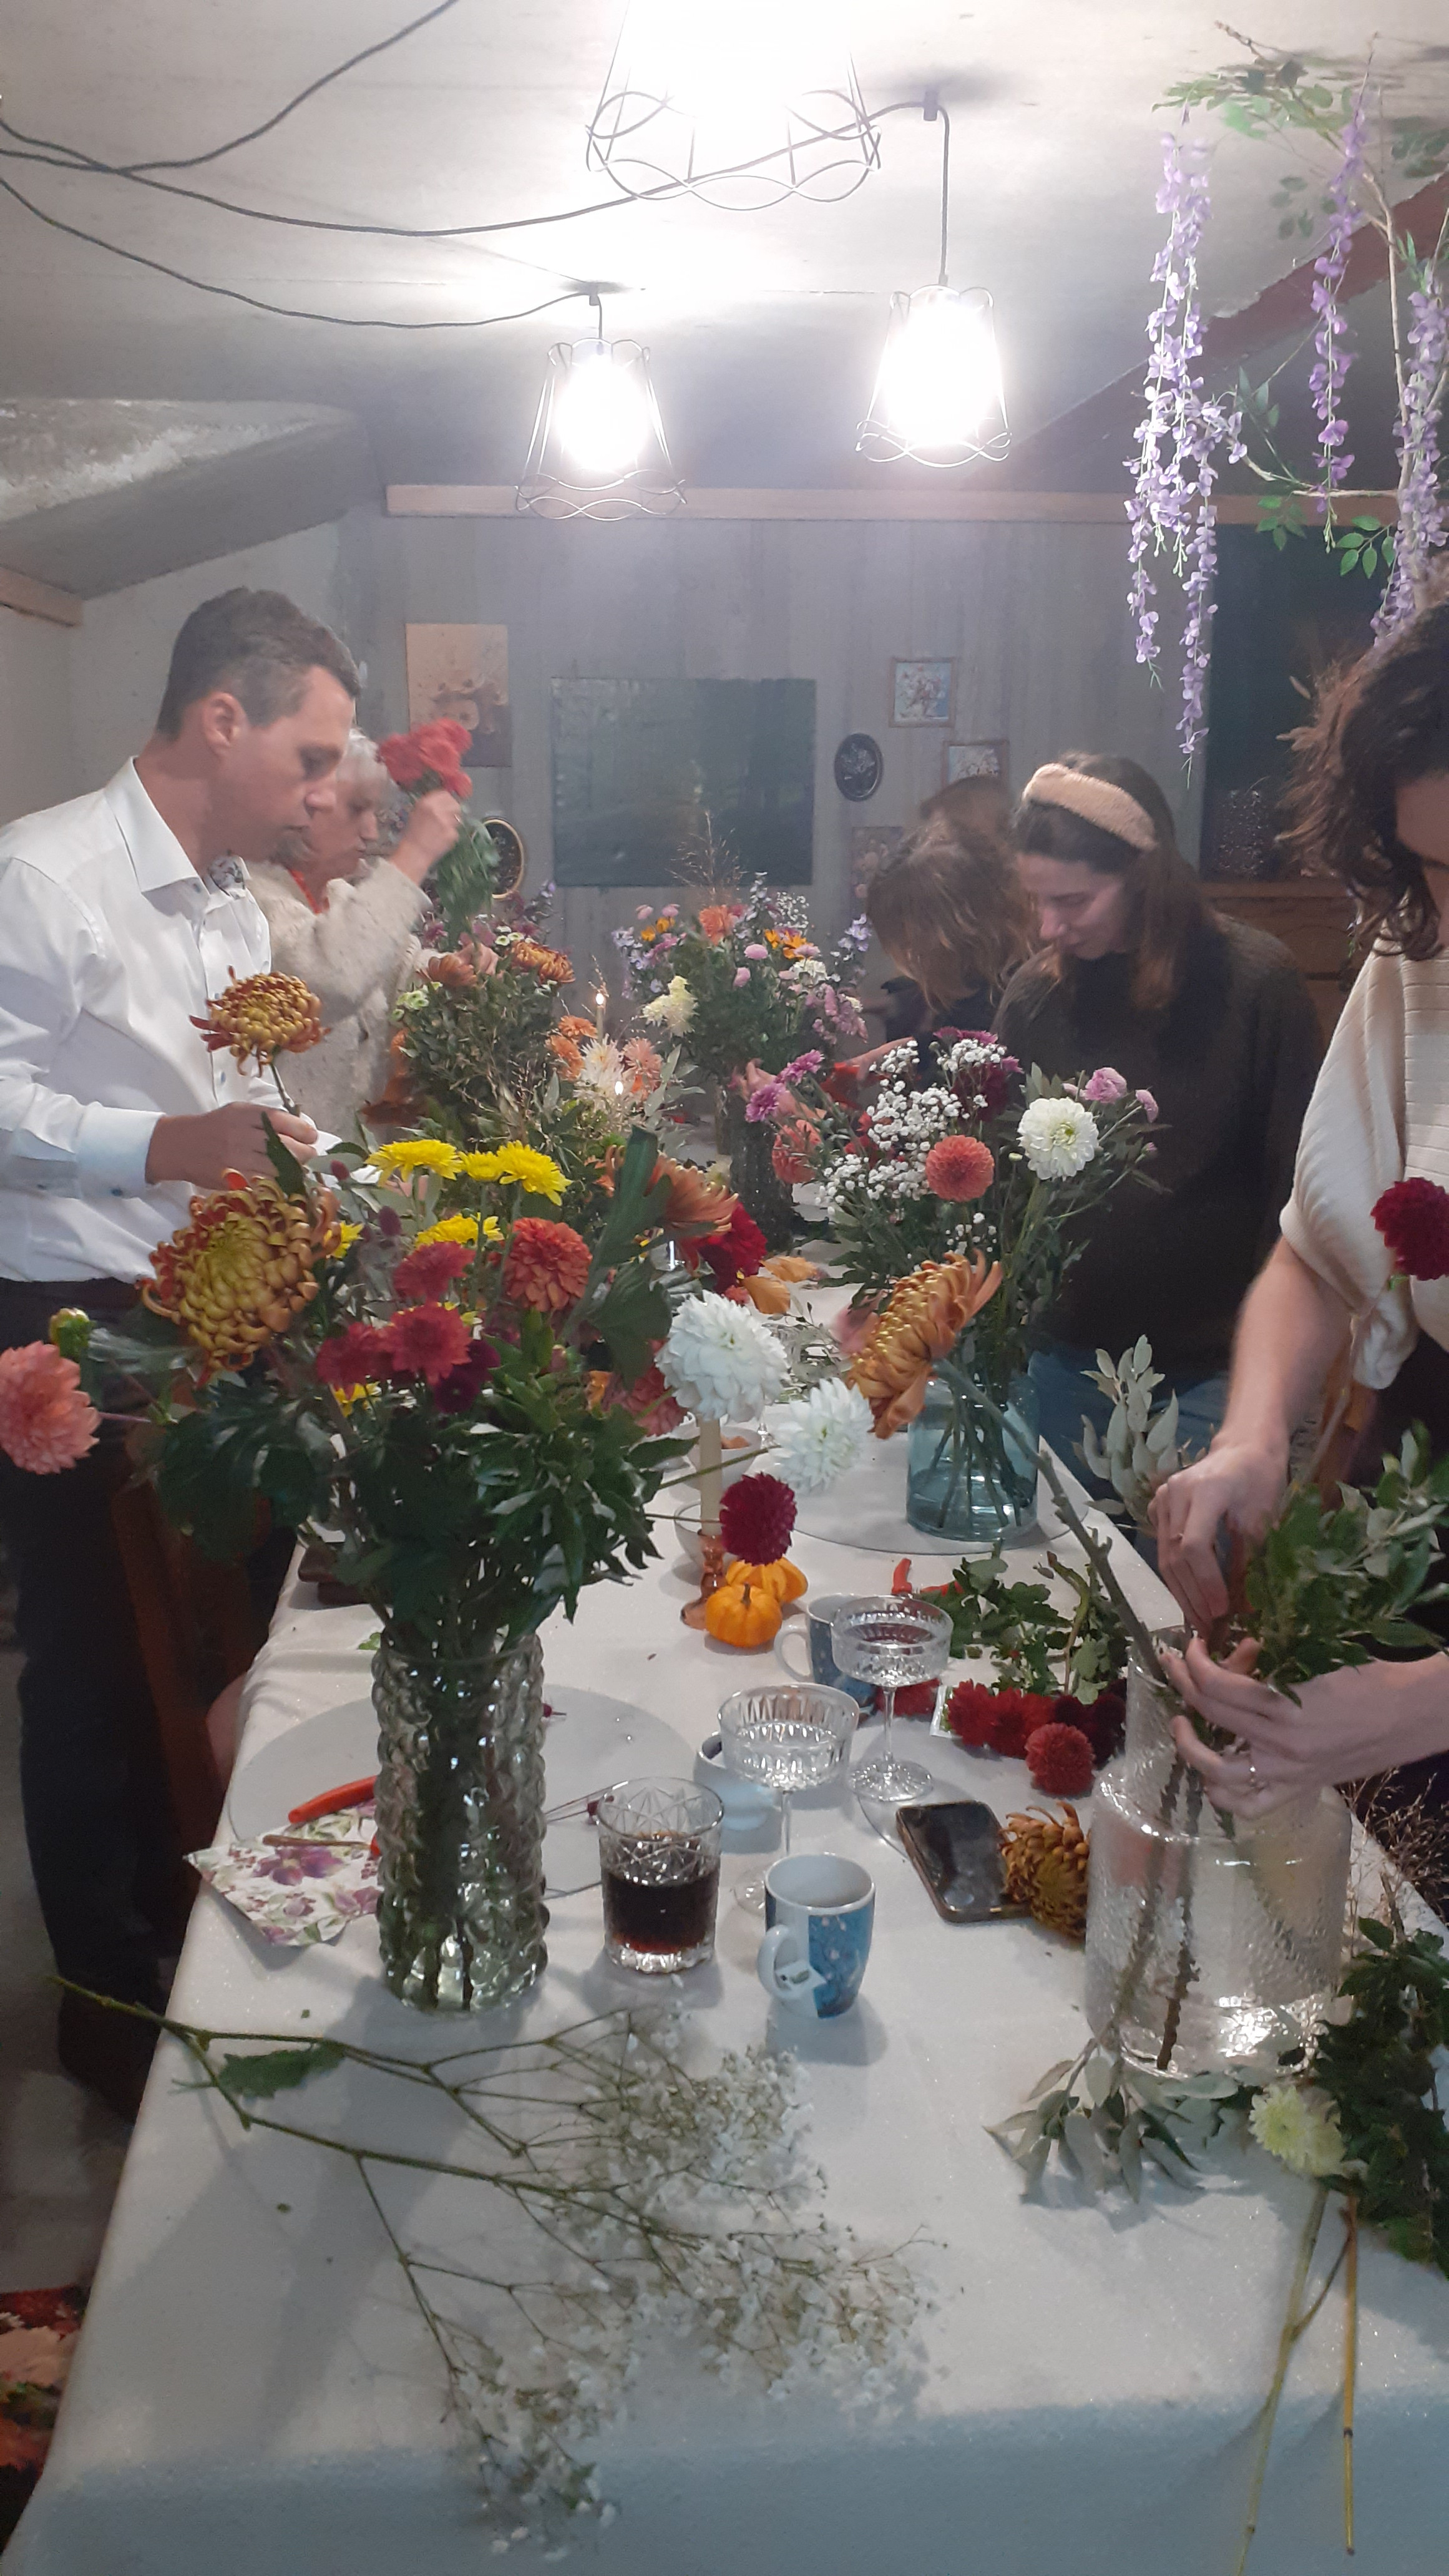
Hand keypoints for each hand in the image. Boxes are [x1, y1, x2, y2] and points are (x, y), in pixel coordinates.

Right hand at [146, 1103, 317, 1187]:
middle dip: (304, 1152)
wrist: (181, 1146)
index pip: (281, 1121)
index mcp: (244, 1115)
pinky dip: (278, 1182)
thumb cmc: (215, 1127)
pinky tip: (284, 1179)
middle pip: (284, 1146)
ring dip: (294, 1170)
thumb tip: (301, 1129)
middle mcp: (241, 1136)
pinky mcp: (233, 1179)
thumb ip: (265, 1118)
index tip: (312, 1136)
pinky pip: (264, 1183)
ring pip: (277, 1168)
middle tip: (309, 1154)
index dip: (302, 1130)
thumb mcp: (238, 1112)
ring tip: (298, 1167)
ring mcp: (237, 1159)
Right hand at [390, 790, 463, 882]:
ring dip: (453, 823)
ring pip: (458, 818)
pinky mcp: (452, 834)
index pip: (445, 794)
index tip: (448, 805)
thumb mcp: (417, 813)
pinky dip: (451, 835)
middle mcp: (437, 810)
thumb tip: (444, 801)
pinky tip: (442, 840)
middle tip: (448, 818)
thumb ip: (430, 805)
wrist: (414, 854)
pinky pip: (456, 832)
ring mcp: (446, 822)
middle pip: (455, 805)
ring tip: (442, 831)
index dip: (448, 800)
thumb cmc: (412, 834)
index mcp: (426, 803)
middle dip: (453, 811)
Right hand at [1151, 1438, 1287, 1629]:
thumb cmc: (1260, 1480)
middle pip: (1174, 1554)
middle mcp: (1175, 1493)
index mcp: (1204, 1490)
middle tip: (1209, 1626)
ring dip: (1182, 1591)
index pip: (1194, 1545)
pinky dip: (1177, 1575)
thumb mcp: (1261, 1519)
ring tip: (1199, 1620)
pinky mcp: (1159, 1506)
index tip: (1222, 1611)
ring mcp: (1162, 1498)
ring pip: (1164, 1555)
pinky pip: (1163, 1547)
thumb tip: (1245, 1610)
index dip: (1206, 1582)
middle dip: (1192, 1595)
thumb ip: (1249, 1561)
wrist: (1243, 1448)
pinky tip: (1190, 1597)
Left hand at [1162, 1634, 1448, 1817]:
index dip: (1194, 1663)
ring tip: (1183, 1725)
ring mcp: (1288, 1774)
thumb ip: (1268, 1663)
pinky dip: (1224, 1793)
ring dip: (1191, 1747)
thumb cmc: (1367, 1679)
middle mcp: (1281, 1745)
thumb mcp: (1314, 1660)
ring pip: (1218, 1773)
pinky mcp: (1299, 1790)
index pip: (1217, 1686)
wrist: (1408, 1715)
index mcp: (1286, 1706)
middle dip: (1183, 1685)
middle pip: (1210, 1717)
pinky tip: (1214, 1772)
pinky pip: (1250, 1806)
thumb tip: (1235, 1656)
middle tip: (1174, 1668)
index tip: (1189, 1647)